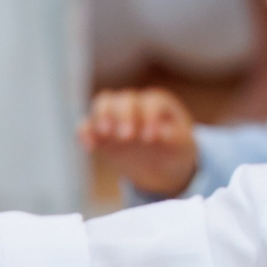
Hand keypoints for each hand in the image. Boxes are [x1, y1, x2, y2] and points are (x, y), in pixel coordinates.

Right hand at [78, 88, 198, 198]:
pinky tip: (89, 147)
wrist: (161, 167)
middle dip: (124, 115)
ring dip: (102, 116)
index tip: (150, 139)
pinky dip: (84, 133)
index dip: (149, 118)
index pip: (150, 103)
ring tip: (105, 133)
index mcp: (158, 103)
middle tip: (127, 137)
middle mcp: (135, 105)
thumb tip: (161, 133)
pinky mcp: (100, 133)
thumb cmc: (175, 150)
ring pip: (103, 103)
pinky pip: (87, 125)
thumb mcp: (181, 146)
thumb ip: (173, 138)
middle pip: (124, 99)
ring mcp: (115, 117)